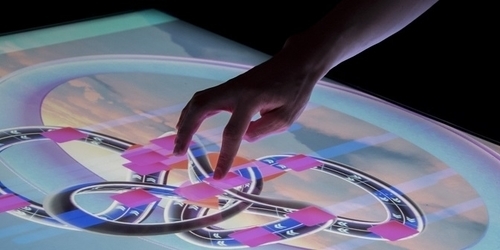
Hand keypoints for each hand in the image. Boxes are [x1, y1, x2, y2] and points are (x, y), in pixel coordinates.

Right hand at [174, 49, 321, 178]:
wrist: (295, 63)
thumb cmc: (294, 89)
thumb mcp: (287, 116)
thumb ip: (264, 129)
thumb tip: (243, 137)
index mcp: (251, 100)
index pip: (232, 132)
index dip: (224, 156)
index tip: (218, 176)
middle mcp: (235, 90)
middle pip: (201, 108)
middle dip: (186, 131)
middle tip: (178, 152)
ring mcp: (230, 86)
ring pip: (198, 100)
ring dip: (185, 121)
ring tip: (179, 142)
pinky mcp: (229, 87)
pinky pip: (204, 98)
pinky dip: (192, 112)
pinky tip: (187, 124)